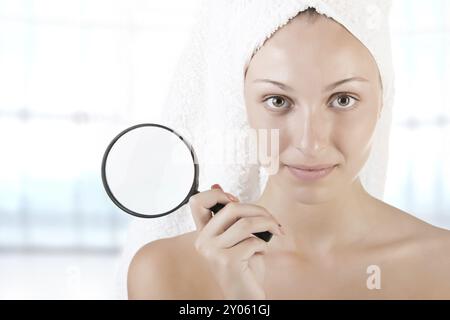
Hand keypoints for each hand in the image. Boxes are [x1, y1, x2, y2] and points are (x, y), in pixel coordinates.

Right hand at [189, 184, 282, 299]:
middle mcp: (203, 241)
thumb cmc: (244, 267)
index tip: (234, 199)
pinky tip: (262, 252)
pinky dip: (264, 245)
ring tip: (276, 230)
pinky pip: (253, 241)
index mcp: (204, 233)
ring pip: (245, 223)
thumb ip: (230, 217)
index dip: (216, 194)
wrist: (245, 296)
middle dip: (258, 209)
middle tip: (272, 219)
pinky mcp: (227, 261)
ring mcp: (213, 252)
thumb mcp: (237, 237)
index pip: (197, 202)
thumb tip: (217, 185)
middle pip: (231, 208)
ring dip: (268, 224)